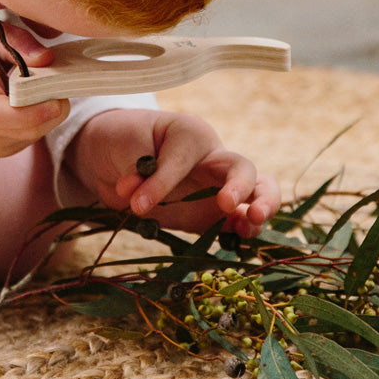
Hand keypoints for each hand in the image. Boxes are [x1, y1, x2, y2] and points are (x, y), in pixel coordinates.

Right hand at [0, 19, 68, 155]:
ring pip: (32, 134)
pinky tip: (28, 101)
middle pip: (22, 128)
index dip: (30, 110)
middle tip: (58, 81)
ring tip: (36, 87)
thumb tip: (48, 59)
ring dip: (46, 113)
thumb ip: (17, 42)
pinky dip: (39, 120)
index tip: (57, 98)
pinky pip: (30, 137)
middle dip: (50, 108)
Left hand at [67, 109, 280, 236]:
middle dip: (240, 186)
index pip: (184, 160)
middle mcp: (213, 160)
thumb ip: (134, 169)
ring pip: (256, 194)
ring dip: (261, 207)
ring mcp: (217, 189)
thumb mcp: (125, 146)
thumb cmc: (126, 140)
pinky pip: (235, 225)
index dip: (161, 182)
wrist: (117, 157)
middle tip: (226, 203)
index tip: (134, 201)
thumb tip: (133, 195)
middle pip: (243, 169)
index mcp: (192, 135)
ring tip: (253, 222)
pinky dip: (243, 233)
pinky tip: (243, 243)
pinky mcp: (211, 217)